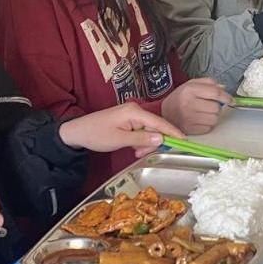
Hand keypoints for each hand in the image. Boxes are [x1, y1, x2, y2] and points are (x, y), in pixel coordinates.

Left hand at [58, 102, 180, 154]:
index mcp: (134, 112)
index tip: (185, 140)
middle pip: (156, 127)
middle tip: (141, 153)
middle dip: (153, 142)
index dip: (173, 132)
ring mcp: (132, 114)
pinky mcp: (129, 120)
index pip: (159, 122)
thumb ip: (142, 138)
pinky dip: (140, 140)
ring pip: (149, 130)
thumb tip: (161, 138)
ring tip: (135, 152)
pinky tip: (134, 148)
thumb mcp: (120, 140)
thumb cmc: (97, 135)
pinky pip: (142, 130)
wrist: (77, 132)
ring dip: (146, 143)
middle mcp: (136, 110)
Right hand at [161, 78, 231, 134]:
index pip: (215, 93)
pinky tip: (199, 120)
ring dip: (212, 116)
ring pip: (214, 119)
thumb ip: (208, 83)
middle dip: (216, 107)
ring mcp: (188, 118)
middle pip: (216, 108)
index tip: (230, 100)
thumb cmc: (181, 97)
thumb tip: (223, 88)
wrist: (165, 113)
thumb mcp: (191, 84)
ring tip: (203, 113)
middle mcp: (188, 104)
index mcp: (190, 90)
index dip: (226, 97)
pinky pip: (208, 128)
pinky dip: (207, 124)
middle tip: (208, 106)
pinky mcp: (190, 130)